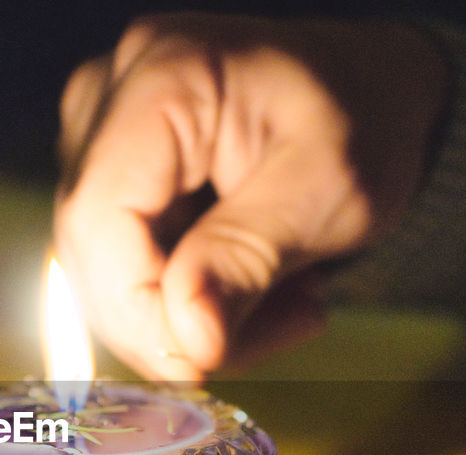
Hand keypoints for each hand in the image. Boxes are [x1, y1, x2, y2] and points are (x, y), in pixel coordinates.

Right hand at [55, 14, 448, 379]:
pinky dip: (192, 297)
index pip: (99, 221)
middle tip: (284, 326)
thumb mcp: (331, 191)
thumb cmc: (363, 119)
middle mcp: (108, 97)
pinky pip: (126, 265)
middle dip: (175, 323)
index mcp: (162, 79)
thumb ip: (247, 260)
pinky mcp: (114, 171)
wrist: (371, 87)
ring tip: (289, 300)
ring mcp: (101, 133)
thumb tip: (186, 342)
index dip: (138, 311)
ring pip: (107, 271)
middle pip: (95, 253)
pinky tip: (259, 284)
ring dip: (193, 315)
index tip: (207, 364)